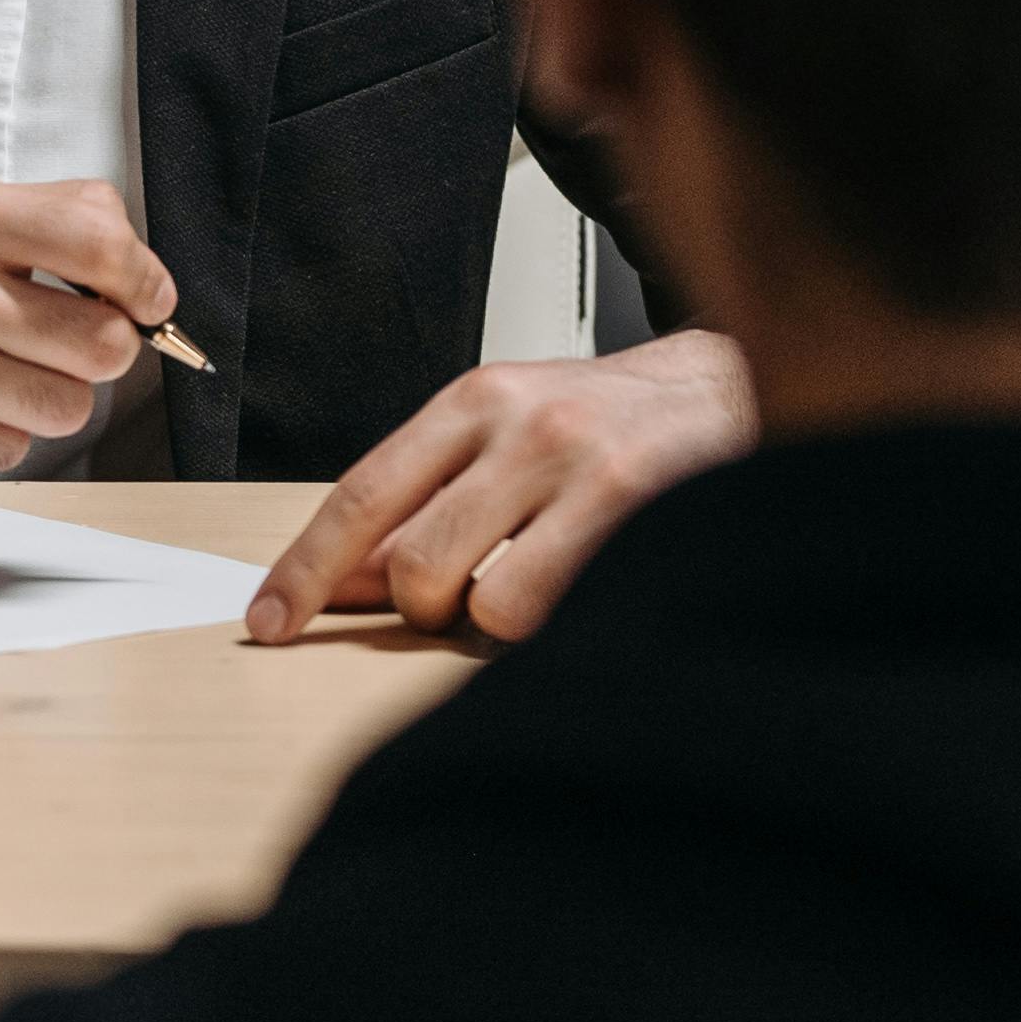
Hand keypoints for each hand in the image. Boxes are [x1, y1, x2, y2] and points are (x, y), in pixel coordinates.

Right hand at [0, 178, 174, 475]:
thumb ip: (30, 223)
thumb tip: (135, 273)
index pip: (99, 239)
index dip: (144, 278)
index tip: (147, 298)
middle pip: (105, 342)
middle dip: (105, 348)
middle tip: (69, 340)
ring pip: (68, 407)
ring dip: (46, 395)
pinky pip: (12, 450)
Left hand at [246, 330, 755, 644]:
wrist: (751, 392)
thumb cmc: (626, 426)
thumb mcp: (519, 436)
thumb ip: (433, 499)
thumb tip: (339, 584)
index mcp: (479, 400)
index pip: (362, 493)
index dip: (306, 569)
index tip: (269, 621)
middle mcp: (524, 422)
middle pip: (410, 561)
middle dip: (422, 606)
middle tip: (468, 594)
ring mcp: (582, 465)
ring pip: (476, 598)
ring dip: (492, 622)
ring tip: (541, 586)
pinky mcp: (636, 508)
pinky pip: (547, 610)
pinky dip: (550, 629)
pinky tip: (587, 589)